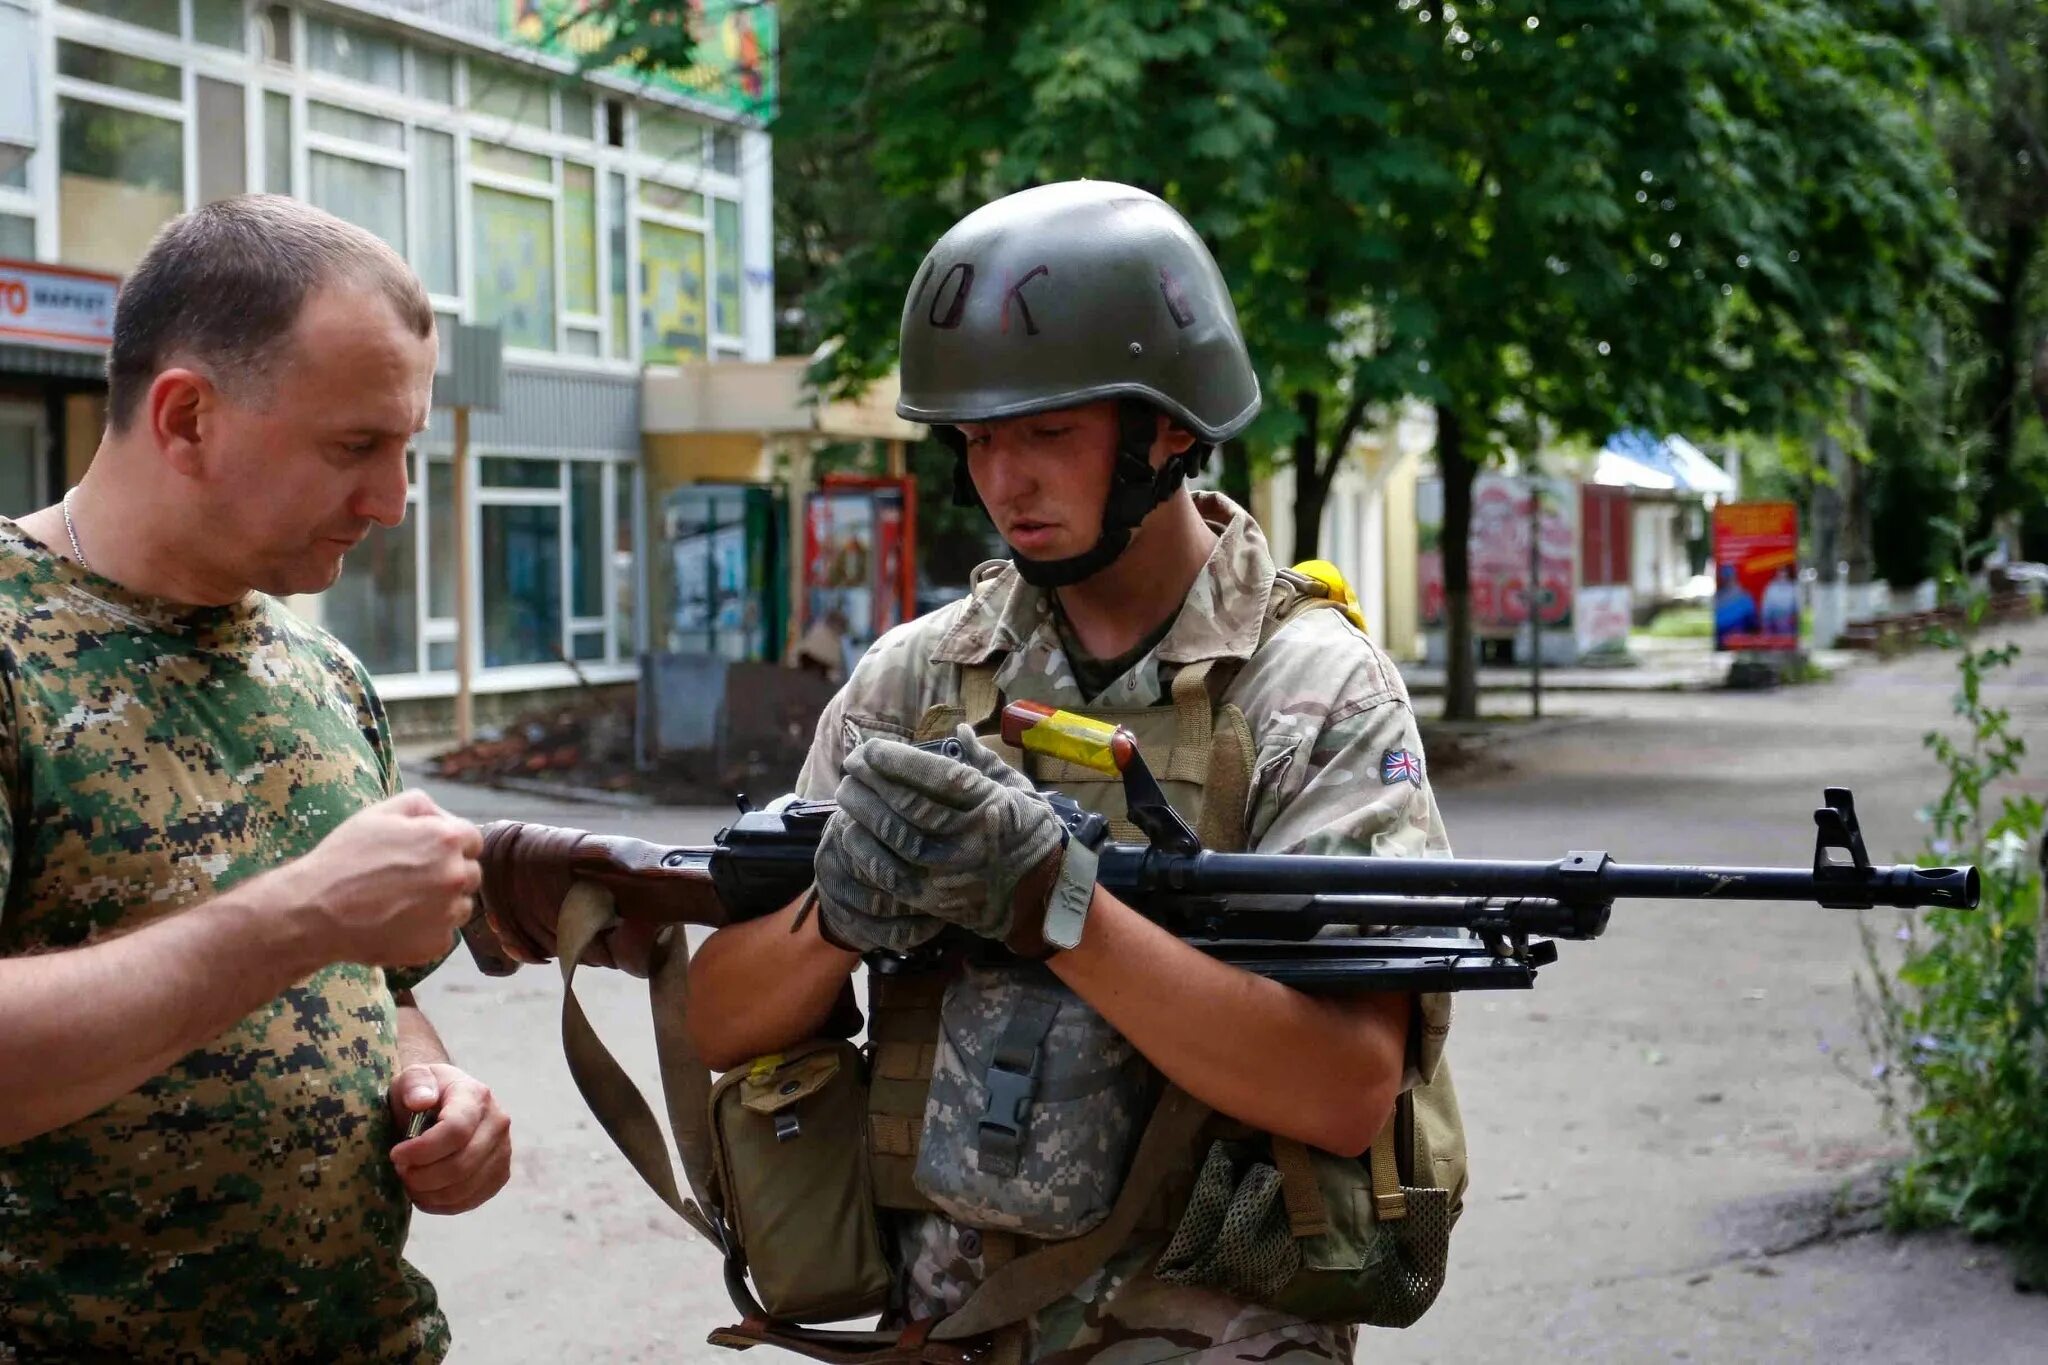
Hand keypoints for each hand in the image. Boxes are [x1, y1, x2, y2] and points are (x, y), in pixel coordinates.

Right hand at [284, 791, 482, 966]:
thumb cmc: (344, 858)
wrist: (315, 910)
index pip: (472, 841)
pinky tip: (397, 923)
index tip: (427, 854)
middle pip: (470, 873)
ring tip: (401, 902)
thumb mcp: (379, 813)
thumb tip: (444, 817)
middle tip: (410, 879)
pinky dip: (426, 931)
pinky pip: (443, 934)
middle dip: (448, 873)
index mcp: (447, 840)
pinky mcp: (436, 945)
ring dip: (441, 903)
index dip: (450, 845)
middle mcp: (456, 876)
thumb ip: (421, 806)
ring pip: (460, 906)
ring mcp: (448, 914)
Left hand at [388, 1063, 512, 1214]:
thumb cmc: (424, 1091)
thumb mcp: (413, 1077)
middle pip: (460, 1165)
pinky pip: (470, 1201)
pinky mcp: (499, 1175)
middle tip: (400, 1170)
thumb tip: (421, 1100)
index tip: (395, 1154)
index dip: (422, 1150)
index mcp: (476, 1096)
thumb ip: (414, 1083)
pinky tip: (424, 1192)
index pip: (456, 1130)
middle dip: (421, 1176)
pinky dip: (440, 1205)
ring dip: (428, 1193)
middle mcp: (497, 1123)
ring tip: (409, 1180)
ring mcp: (503, 1151)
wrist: (446, 1103)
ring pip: (464, 1189)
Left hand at [832, 726, 1064, 944]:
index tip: (872, 749)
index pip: (940, 779)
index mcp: (993, 807)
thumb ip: (985, 762)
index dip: (900, 762)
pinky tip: (850, 831)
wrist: (1042, 898)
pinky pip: (888, 874)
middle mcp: (970, 840)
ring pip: (894, 838)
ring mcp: (950, 873)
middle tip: (852, 764)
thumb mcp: (1019, 792)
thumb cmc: (1030, 835)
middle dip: (872, 781)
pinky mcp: (933, 900)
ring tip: (846, 791)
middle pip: (909, 806)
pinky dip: (864, 850)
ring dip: (862, 812)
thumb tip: (958, 731)